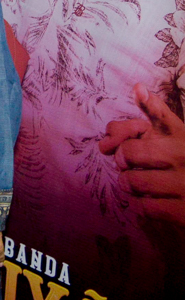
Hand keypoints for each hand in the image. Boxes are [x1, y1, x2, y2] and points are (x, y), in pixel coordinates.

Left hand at [99, 83, 184, 224]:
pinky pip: (143, 207)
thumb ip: (134, 130)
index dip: (147, 103)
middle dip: (122, 161)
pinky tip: (150, 202)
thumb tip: (125, 108)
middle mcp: (184, 155)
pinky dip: (139, 206)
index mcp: (180, 136)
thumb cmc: (176, 170)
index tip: (138, 90)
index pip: (161, 114)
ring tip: (139, 185)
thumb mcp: (164, 143)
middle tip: (128, 165)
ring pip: (132, 181)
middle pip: (129, 152)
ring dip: (128, 185)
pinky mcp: (183, 211)